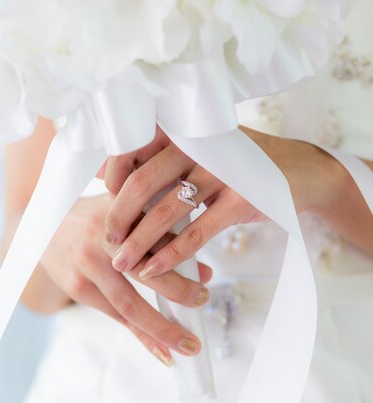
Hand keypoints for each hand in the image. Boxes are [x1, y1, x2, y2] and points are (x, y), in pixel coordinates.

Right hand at [24, 194, 213, 363]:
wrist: (39, 228)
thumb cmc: (89, 218)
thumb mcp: (121, 212)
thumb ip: (160, 235)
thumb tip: (203, 270)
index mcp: (120, 212)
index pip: (157, 236)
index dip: (183, 257)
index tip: (207, 279)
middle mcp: (102, 238)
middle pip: (146, 269)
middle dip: (178, 291)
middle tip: (203, 302)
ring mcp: (88, 265)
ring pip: (130, 302)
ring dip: (161, 327)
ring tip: (188, 344)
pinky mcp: (77, 287)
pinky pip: (115, 316)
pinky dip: (141, 336)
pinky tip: (162, 352)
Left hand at [100, 126, 344, 278]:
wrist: (302, 171)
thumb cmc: (237, 164)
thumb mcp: (198, 151)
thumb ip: (156, 159)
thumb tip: (102, 170)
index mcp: (183, 129)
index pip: (131, 148)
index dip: (111, 178)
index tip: (103, 203)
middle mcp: (198, 144)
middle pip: (141, 182)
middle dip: (118, 217)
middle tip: (108, 241)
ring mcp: (221, 171)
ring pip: (165, 211)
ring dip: (138, 243)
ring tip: (122, 263)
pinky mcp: (241, 200)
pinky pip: (195, 233)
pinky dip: (170, 255)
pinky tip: (153, 271)